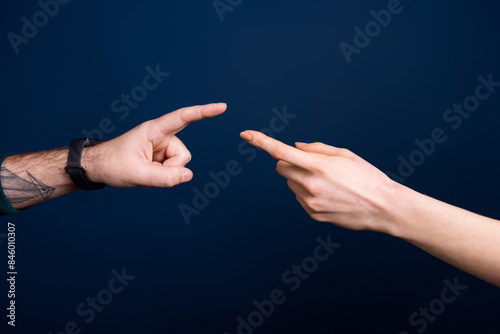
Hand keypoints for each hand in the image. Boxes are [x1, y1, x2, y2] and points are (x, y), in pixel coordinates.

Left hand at [84, 103, 226, 187]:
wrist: (97, 167)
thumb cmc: (112, 164)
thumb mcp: (137, 174)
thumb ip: (164, 178)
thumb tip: (188, 175)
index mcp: (154, 130)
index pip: (182, 118)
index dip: (203, 112)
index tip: (222, 107)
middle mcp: (161, 136)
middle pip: (182, 155)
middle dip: (170, 169)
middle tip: (147, 172)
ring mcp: (161, 147)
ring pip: (179, 165)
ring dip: (163, 174)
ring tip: (143, 173)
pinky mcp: (160, 157)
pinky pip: (172, 171)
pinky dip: (160, 177)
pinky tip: (145, 175)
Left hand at [240, 130, 401, 232]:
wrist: (383, 207)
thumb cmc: (366, 177)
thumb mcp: (344, 154)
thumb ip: (316, 148)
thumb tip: (295, 146)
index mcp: (318, 165)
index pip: (280, 151)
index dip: (261, 141)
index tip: (245, 134)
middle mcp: (310, 184)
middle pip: (281, 167)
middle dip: (290, 162)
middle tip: (312, 164)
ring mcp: (310, 202)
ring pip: (290, 183)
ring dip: (300, 178)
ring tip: (327, 182)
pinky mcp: (313, 214)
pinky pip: (300, 198)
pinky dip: (307, 193)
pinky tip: (328, 195)